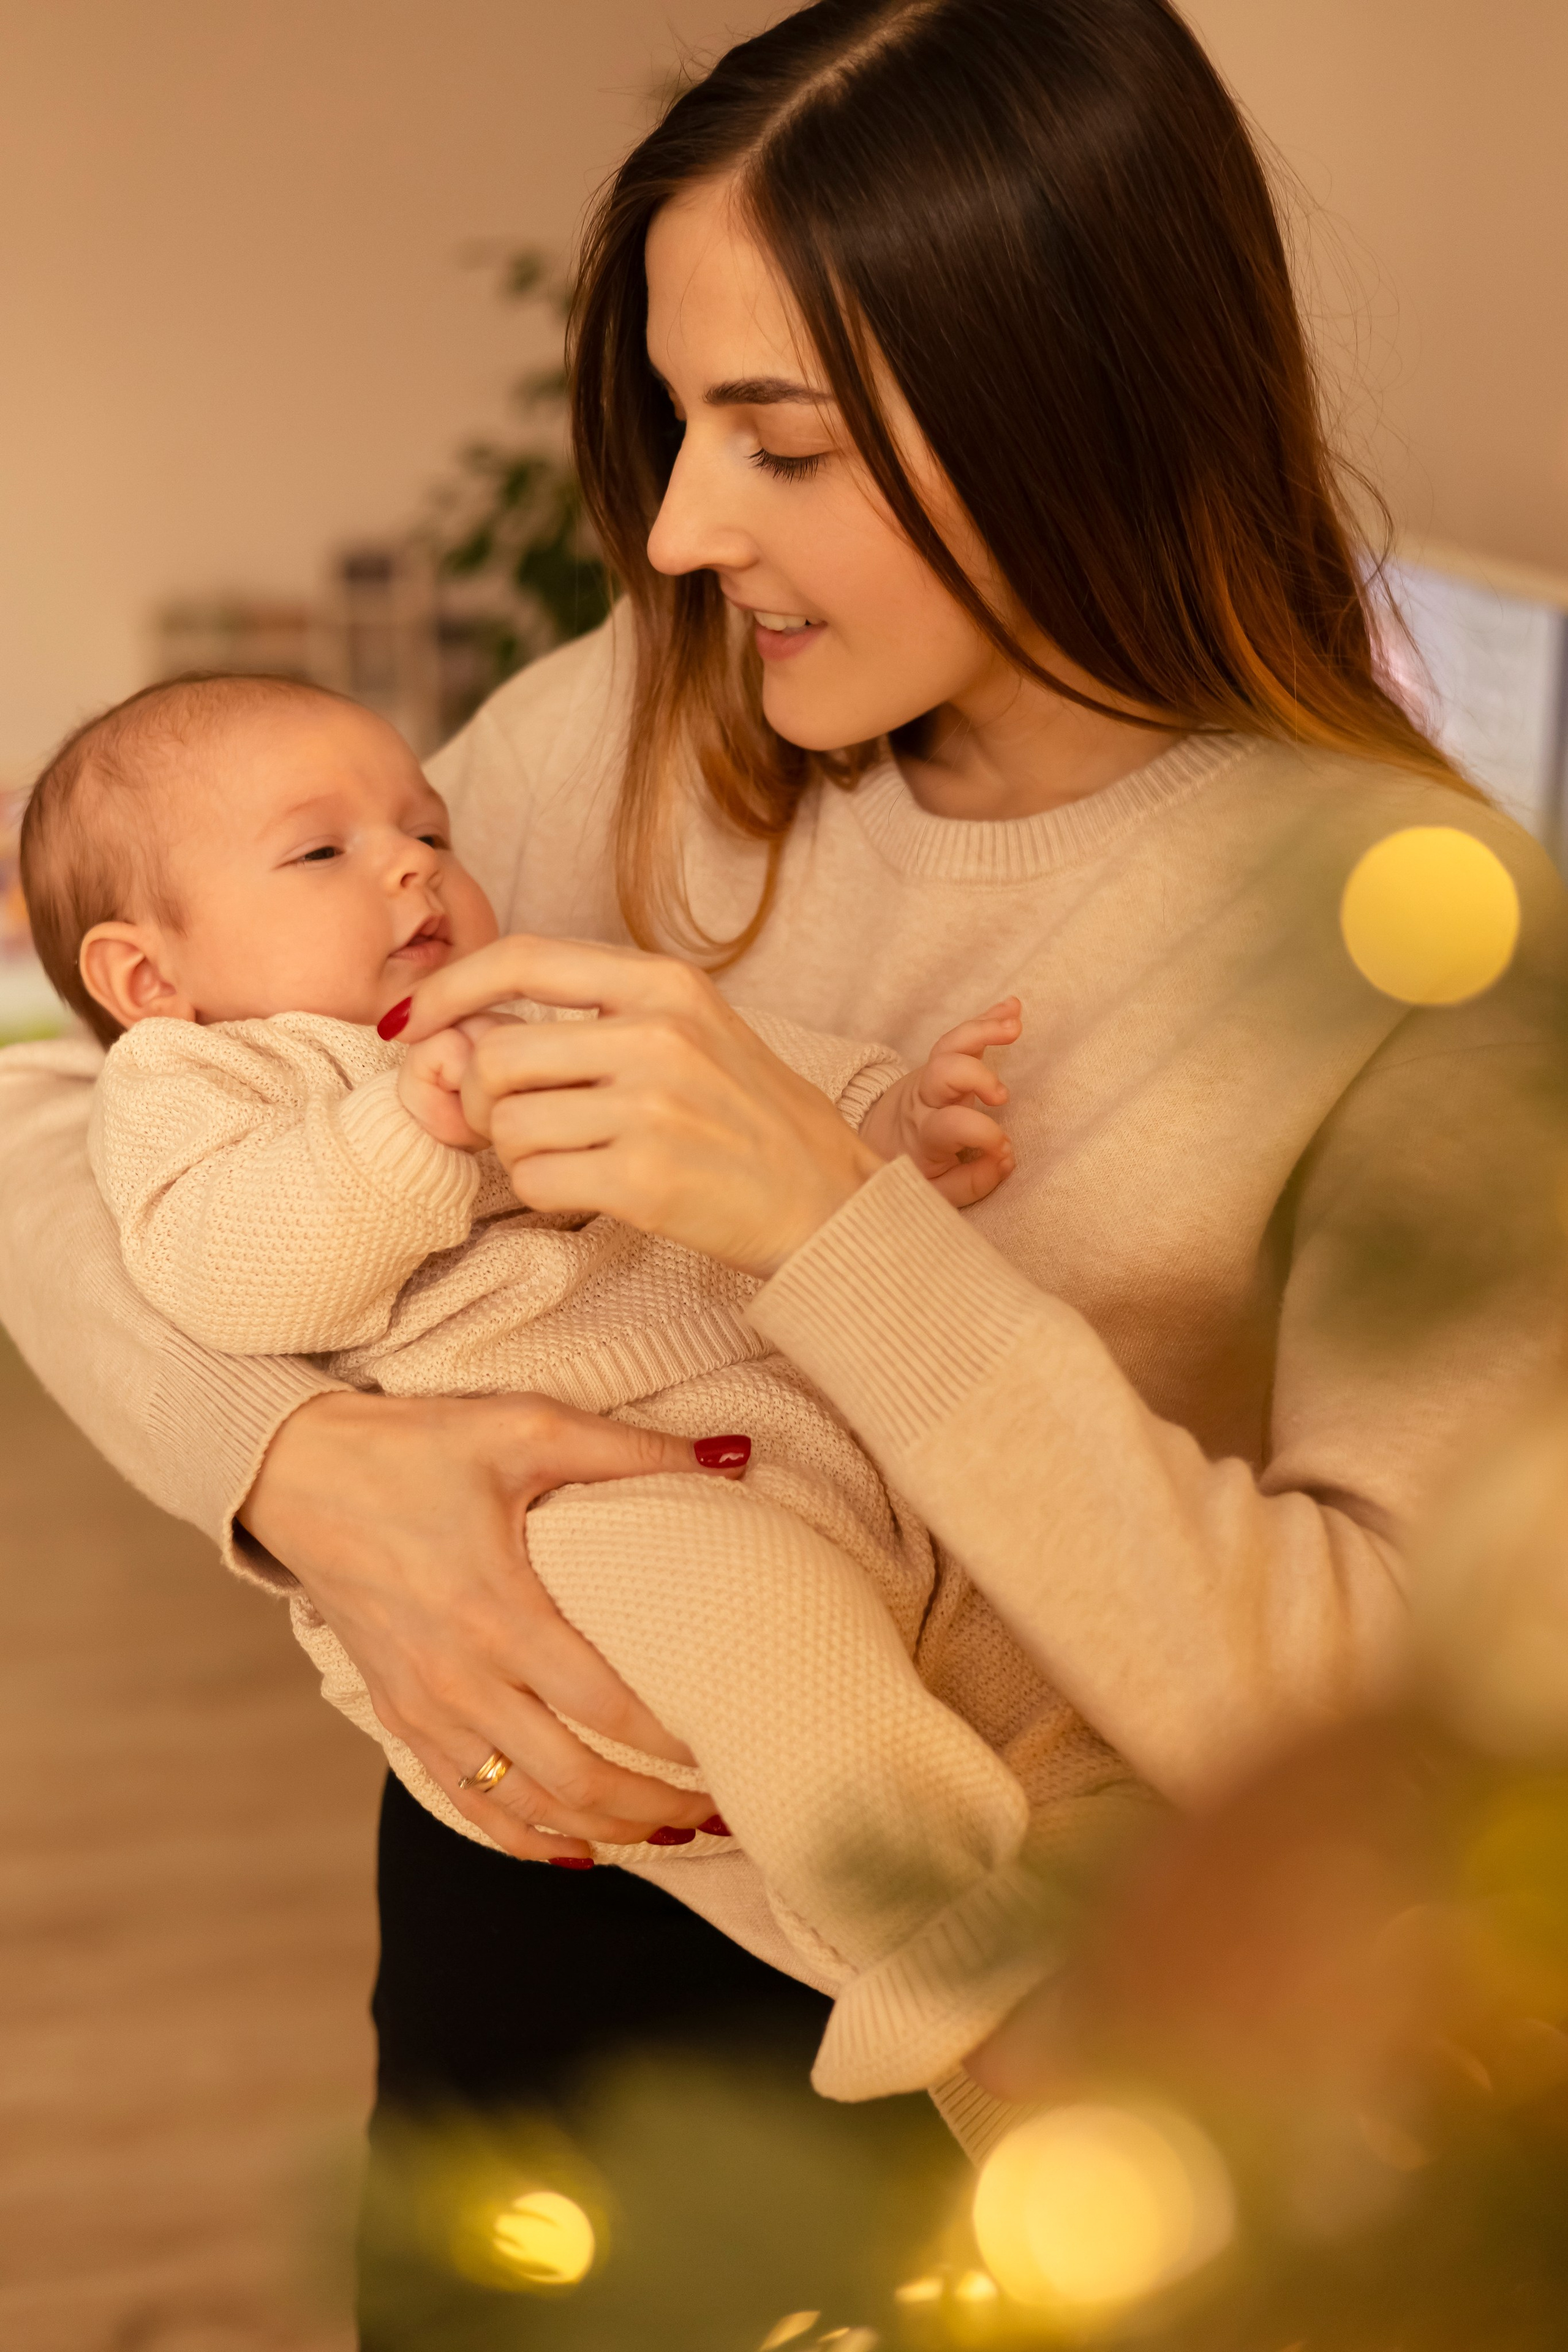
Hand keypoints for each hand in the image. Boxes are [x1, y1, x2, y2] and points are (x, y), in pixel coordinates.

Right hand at [241, 1388, 733, 1860]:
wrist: (295, 1473)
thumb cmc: (412, 1446)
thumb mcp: (524, 1427)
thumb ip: (633, 1449)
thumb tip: (740, 1455)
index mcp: (498, 1613)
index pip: (608, 1707)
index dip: (675, 1743)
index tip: (731, 1747)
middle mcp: (460, 1680)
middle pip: (575, 1779)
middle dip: (653, 1806)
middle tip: (719, 1808)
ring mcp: (424, 1710)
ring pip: (525, 1808)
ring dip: (602, 1831)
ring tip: (668, 1832)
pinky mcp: (398, 1719)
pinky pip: (468, 1805)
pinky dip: (526, 1839)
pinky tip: (575, 1848)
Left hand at [397, 936, 884, 1276]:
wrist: (826, 1199)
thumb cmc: (744, 1117)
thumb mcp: (685, 1033)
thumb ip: (589, 1020)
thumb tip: (462, 1028)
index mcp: (665, 983)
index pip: (522, 960)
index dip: (448, 988)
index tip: (408, 1021)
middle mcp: (658, 1034)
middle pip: (497, 1054)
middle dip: (483, 1099)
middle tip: (513, 1124)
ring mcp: (654, 1107)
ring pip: (509, 1123)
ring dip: (519, 1151)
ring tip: (576, 1156)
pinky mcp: (646, 1180)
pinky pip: (536, 1181)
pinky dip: (546, 1191)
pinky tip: (593, 1188)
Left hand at [860, 999, 1020, 1206]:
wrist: (875, 1138)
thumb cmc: (912, 1168)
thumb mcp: (933, 1190)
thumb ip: (971, 1182)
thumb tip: (1005, 1160)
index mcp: (923, 1134)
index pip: (951, 1127)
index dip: (983, 1135)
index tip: (1003, 1149)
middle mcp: (924, 1099)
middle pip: (943, 1073)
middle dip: (975, 1076)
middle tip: (1002, 1096)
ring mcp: (930, 1076)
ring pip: (951, 1045)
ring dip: (983, 1030)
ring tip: (1015, 1025)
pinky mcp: (942, 1061)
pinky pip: (962, 1036)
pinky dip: (986, 1020)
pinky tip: (1013, 1007)